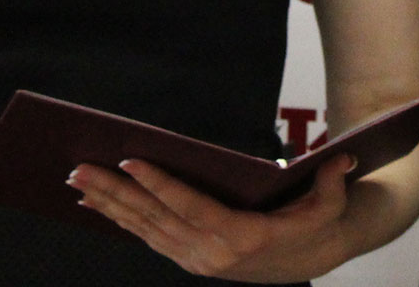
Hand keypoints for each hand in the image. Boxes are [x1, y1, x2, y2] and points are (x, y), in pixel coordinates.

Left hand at [69, 154, 358, 281]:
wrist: (315, 258)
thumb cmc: (320, 224)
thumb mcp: (330, 204)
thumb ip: (331, 183)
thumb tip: (342, 158)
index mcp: (241, 238)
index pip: (188, 206)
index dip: (157, 183)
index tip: (129, 161)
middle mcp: (212, 254)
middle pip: (154, 218)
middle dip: (113, 193)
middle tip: (78, 170)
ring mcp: (198, 260)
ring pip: (144, 230)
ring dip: (108, 205)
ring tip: (76, 182)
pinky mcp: (190, 260)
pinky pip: (148, 237)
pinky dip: (121, 219)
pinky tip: (99, 204)